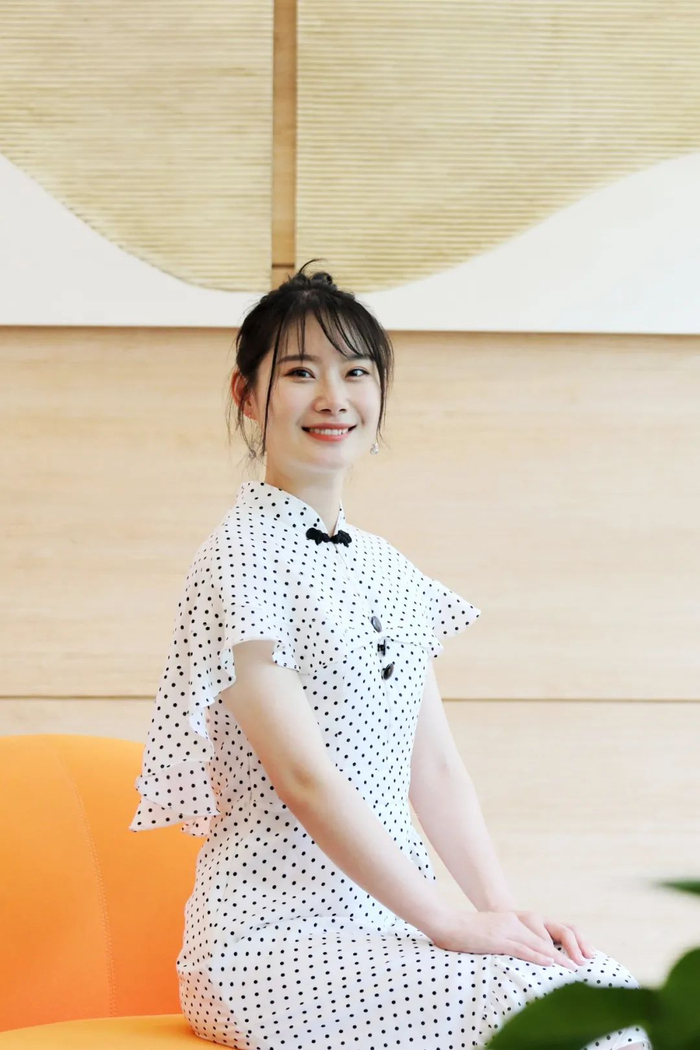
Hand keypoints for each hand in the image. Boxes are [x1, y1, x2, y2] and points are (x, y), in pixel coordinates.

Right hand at [427, 907, 594, 969]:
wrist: (446, 923)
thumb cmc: (465, 933)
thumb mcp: (490, 935)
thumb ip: (506, 941)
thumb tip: (519, 956)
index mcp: (513, 921)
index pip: (543, 934)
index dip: (561, 945)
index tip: (577, 957)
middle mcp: (513, 922)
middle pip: (545, 938)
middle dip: (566, 951)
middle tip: (582, 963)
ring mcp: (506, 929)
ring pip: (537, 944)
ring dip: (557, 958)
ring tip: (573, 968)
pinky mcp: (498, 938)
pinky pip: (522, 948)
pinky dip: (537, 956)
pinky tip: (549, 963)